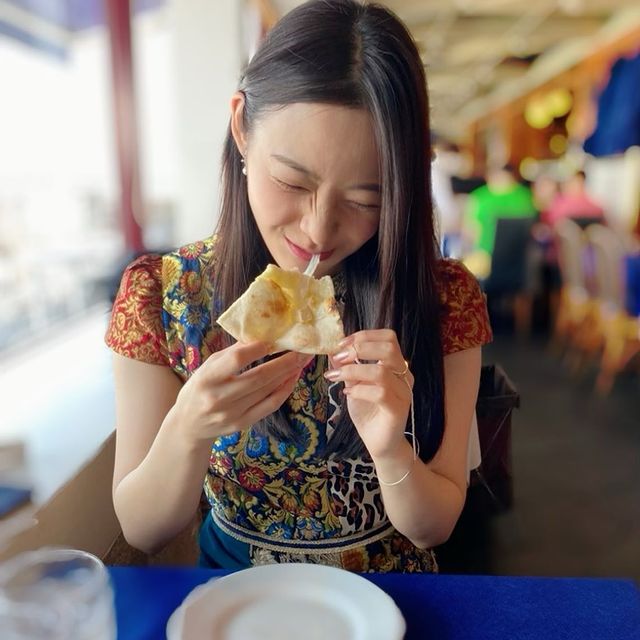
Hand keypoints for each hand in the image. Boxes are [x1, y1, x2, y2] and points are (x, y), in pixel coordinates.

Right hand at [173, 342, 312, 443]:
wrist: (189, 425)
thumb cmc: (199, 389)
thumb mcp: (208, 367)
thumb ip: (232, 354)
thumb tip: (261, 336)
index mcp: (207, 378)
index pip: (236, 360)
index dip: (258, 348)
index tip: (275, 339)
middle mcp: (219, 397)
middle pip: (259, 377)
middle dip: (284, 362)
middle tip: (302, 350)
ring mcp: (232, 413)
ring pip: (267, 390)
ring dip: (288, 373)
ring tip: (301, 360)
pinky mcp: (243, 424)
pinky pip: (270, 405)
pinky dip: (284, 390)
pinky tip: (293, 378)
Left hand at [324, 330, 413, 459]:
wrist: (379, 443)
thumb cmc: (368, 411)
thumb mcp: (353, 384)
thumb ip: (348, 367)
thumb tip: (333, 350)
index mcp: (395, 365)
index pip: (388, 337)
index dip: (364, 335)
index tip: (342, 343)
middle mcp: (403, 375)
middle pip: (389, 348)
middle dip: (360, 348)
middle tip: (339, 357)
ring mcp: (403, 392)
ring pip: (381, 371)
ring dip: (353, 371)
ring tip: (336, 376)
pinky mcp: (398, 410)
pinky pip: (380, 394)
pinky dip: (360, 390)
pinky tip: (348, 394)